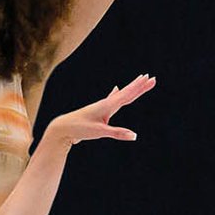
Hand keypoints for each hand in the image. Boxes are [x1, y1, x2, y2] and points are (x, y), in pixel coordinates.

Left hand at [39, 74, 155, 150]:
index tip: (150, 78)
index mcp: (108, 106)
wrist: (62, 128)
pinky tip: (116, 89)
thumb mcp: (100, 132)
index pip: (127, 95)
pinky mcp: (99, 112)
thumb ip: (117, 133)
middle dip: (139, 86)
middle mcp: (106, 104)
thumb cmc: (80, 128)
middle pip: (126, 93)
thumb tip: (135, 136)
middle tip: (151, 78)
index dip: (139, 87)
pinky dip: (116, 94)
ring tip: (139, 82)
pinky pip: (111, 101)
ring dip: (131, 89)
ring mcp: (102, 107)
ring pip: (120, 96)